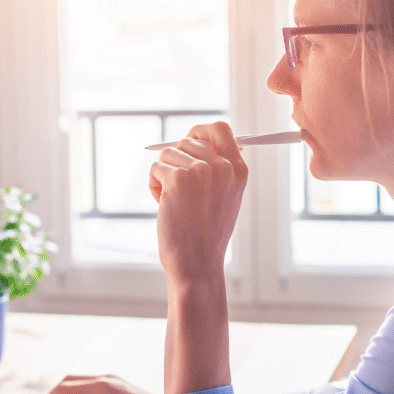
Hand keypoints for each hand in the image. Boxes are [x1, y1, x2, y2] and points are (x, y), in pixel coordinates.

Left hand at [148, 121, 247, 285]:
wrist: (197, 263)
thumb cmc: (206, 235)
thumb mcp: (225, 198)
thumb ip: (218, 168)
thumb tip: (197, 140)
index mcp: (238, 170)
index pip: (220, 129)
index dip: (200, 131)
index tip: (189, 139)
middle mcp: (222, 166)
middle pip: (187, 141)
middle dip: (176, 162)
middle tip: (180, 191)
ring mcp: (200, 171)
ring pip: (168, 154)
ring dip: (164, 176)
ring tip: (175, 202)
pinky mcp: (177, 178)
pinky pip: (155, 168)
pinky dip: (154, 187)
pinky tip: (165, 206)